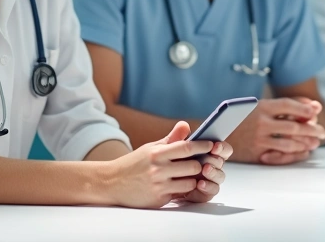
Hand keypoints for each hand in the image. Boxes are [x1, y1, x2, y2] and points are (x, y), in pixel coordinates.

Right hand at [104, 122, 229, 207]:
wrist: (111, 183)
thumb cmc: (133, 164)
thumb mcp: (150, 148)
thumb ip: (171, 139)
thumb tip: (186, 126)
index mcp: (157, 153)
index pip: (186, 147)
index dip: (203, 146)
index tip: (213, 145)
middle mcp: (158, 169)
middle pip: (193, 166)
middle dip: (202, 165)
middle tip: (206, 163)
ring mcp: (159, 185)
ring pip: (190, 182)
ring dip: (195, 179)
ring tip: (196, 175)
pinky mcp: (159, 199)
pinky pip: (180, 194)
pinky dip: (184, 190)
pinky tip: (183, 185)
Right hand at [226, 98, 324, 164]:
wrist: (214, 134)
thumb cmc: (237, 118)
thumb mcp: (256, 104)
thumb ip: (283, 105)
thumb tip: (312, 106)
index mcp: (260, 107)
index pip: (289, 105)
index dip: (305, 108)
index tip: (315, 112)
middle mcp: (261, 122)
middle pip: (294, 125)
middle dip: (312, 129)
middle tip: (322, 132)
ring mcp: (259, 139)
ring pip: (290, 142)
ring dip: (306, 143)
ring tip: (315, 143)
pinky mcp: (257, 154)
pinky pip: (281, 155)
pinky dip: (295, 155)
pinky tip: (303, 152)